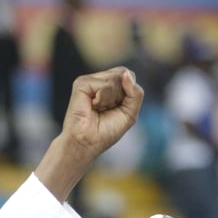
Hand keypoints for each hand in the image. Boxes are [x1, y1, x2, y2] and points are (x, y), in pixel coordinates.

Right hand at [35, 67, 142, 201]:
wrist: (86, 143)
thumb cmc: (105, 132)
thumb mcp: (130, 113)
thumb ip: (136, 93)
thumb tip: (126, 74)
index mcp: (111, 85)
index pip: (130, 76)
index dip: (129, 93)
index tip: (116, 109)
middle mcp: (100, 80)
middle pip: (123, 73)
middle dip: (120, 96)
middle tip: (106, 109)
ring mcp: (90, 80)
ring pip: (115, 78)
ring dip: (111, 99)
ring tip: (97, 109)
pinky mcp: (81, 83)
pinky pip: (104, 84)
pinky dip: (102, 99)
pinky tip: (92, 106)